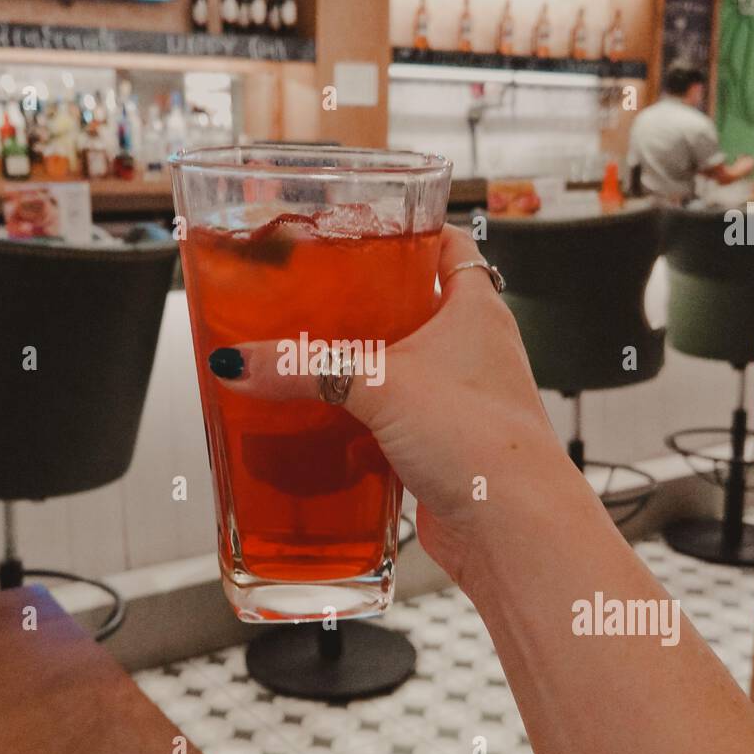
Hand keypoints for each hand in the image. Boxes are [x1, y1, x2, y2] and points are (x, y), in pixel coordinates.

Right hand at [208, 224, 572, 586]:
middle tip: (315, 294)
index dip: (412, 232)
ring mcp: (458, 401)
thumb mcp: (379, 385)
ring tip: (307, 357)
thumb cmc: (482, 441)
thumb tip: (243, 363)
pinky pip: (392, 422)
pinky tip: (322, 424)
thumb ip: (306, 368)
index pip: (449, 247)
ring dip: (359, 368)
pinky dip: (360, 421)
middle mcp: (473, 351)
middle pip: (415, 309)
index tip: (368, 226)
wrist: (511, 527)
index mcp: (476, 310)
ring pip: (401, 369)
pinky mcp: (440, 448)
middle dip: (366, 304)